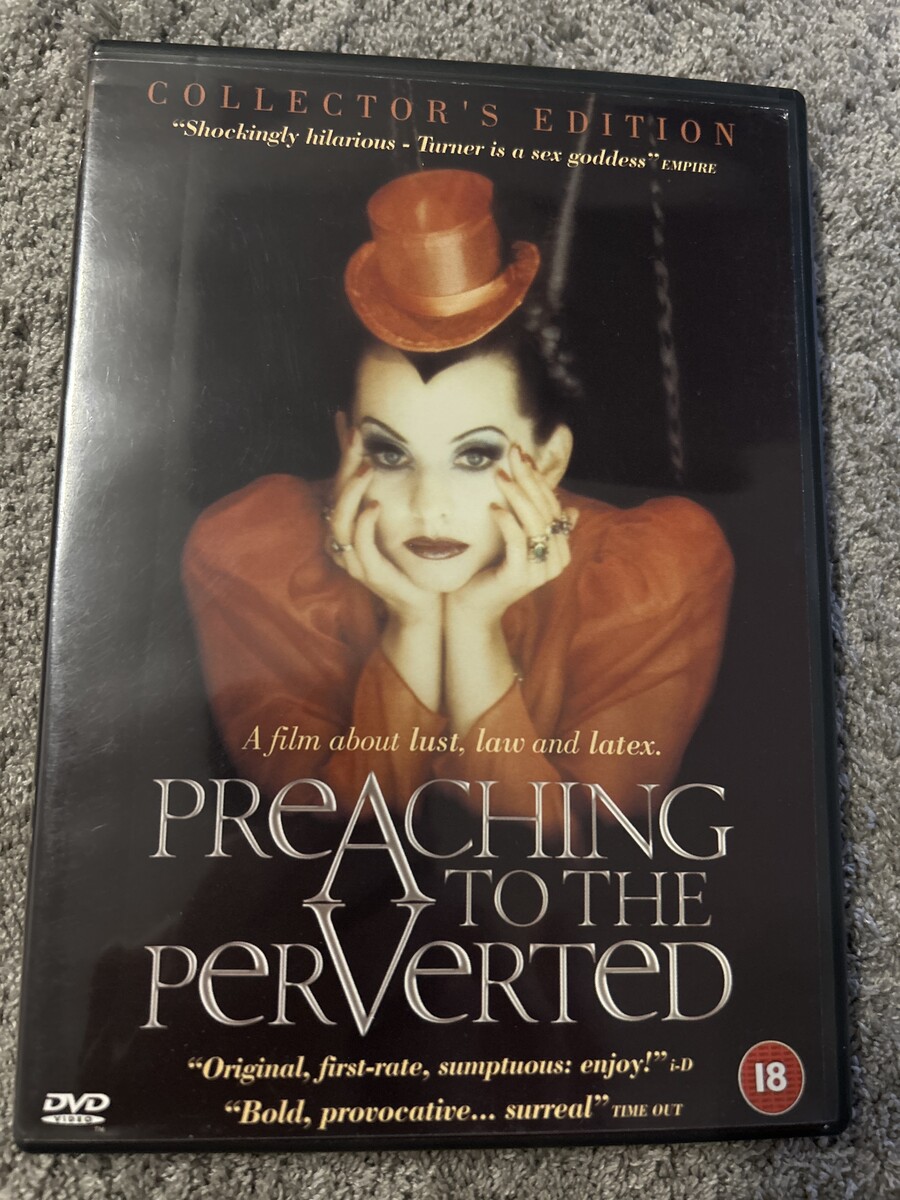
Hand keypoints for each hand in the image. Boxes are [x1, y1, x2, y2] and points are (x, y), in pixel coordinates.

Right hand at [326, 429, 439, 627]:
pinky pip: (360, 546)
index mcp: (348, 527)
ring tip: (368, 469)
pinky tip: (375, 505)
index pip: (339, 482)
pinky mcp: (369, 573)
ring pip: (340, 521)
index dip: (341, 452)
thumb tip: (388, 455)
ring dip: (353, 492)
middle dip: (346, 464)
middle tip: (357, 436)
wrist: (421, 604)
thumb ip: (389, 492)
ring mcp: (354, 558)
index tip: (346, 419)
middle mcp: (344, 541)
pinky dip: (365, 524)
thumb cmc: (409, 561)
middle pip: (335, 496)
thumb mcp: (398, 520)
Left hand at [447, 443, 578, 628]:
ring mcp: (540, 571)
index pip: (553, 506)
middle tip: (513, 455)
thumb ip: (541, 526)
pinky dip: (506, 522)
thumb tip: (572, 511)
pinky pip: (517, 542)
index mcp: (560, 550)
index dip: (539, 480)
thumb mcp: (520, 543)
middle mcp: (556, 561)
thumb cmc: (494, 570)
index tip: (523, 455)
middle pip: (544, 511)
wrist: (473, 606)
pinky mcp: (519, 577)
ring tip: (500, 475)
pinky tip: (493, 508)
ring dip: (516, 495)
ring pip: (533, 524)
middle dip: (528, 479)